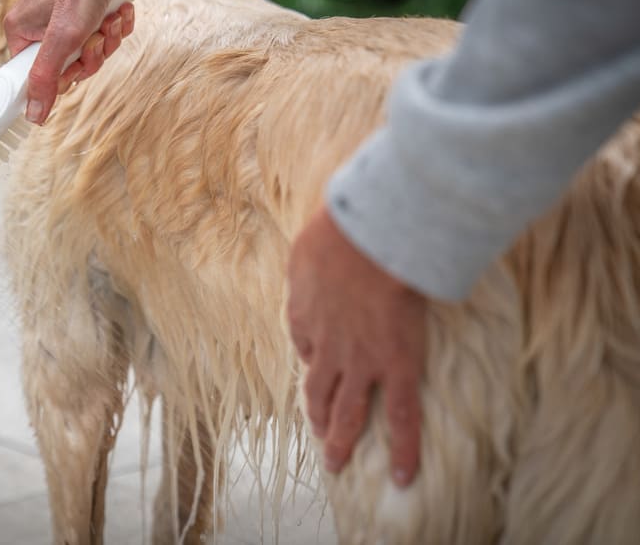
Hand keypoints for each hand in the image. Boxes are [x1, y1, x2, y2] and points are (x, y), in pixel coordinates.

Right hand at [3, 0, 135, 124]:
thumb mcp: (62, 38)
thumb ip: (45, 79)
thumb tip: (33, 117)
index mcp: (22, 34)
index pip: (40, 79)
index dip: (64, 77)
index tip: (75, 64)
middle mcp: (41, 28)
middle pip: (71, 68)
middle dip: (93, 54)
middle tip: (96, 35)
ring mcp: (66, 20)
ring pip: (92, 52)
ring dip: (108, 38)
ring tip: (109, 17)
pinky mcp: (89, 11)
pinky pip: (105, 34)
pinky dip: (116, 25)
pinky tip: (119, 10)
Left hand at [286, 206, 426, 486]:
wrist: (371, 237)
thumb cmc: (338, 232)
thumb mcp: (306, 247)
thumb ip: (309, 263)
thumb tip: (312, 262)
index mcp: (304, 314)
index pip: (305, 345)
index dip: (312, 360)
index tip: (318, 365)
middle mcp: (327, 347)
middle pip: (318, 392)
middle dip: (318, 418)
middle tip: (320, 439)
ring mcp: (360, 362)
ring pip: (347, 412)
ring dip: (341, 441)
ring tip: (338, 463)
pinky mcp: (396, 366)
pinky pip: (401, 418)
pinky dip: (403, 450)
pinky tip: (403, 475)